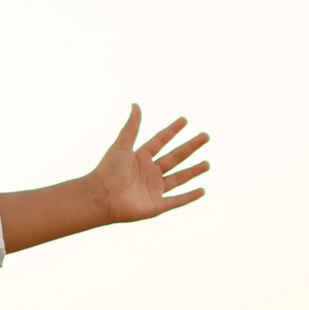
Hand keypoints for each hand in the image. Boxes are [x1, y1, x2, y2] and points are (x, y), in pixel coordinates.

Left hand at [92, 105, 208, 222]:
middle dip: (190, 147)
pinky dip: (189, 196)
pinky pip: (177, 200)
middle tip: (205, 136)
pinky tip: (202, 190)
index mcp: (140, 157)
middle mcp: (149, 173)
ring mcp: (154, 189)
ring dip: (193, 171)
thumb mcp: (122, 145)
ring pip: (179, 178)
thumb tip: (135, 104)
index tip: (184, 120)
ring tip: (207, 164)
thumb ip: (131, 126)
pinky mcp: (157, 205)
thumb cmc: (108, 170)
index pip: (160, 141)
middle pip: (174, 157)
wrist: (101, 197)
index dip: (171, 130)